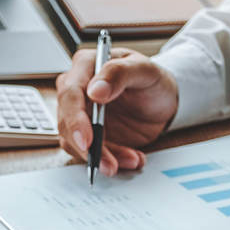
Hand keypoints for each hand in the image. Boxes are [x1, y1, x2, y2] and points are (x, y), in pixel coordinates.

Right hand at [55, 48, 178, 176]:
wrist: (162, 102)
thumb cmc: (152, 80)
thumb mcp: (145, 70)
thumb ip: (119, 73)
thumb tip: (95, 91)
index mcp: (85, 66)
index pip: (70, 94)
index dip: (75, 120)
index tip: (87, 140)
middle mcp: (77, 90)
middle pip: (67, 122)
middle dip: (87, 147)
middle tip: (108, 163)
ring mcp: (80, 115)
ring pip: (75, 142)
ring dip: (102, 157)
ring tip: (131, 159)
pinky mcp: (88, 135)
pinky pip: (90, 153)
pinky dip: (111, 160)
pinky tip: (131, 157)